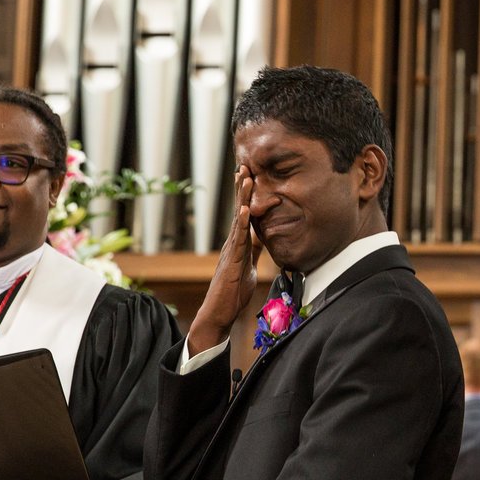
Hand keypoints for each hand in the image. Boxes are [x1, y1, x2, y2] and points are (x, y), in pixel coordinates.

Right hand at [188, 165, 262, 355]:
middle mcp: (231, 243)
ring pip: (238, 220)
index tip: (249, 176)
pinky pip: (238, 240)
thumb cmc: (232, 293)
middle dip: (242, 188)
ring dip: (242, 198)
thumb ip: (252, 251)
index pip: (243, 215)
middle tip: (245, 165)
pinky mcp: (231, 261)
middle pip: (238, 210)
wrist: (218, 313)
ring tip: (246, 178)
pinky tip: (246, 210)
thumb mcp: (248, 267)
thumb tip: (260, 237)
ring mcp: (230, 251)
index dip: (246, 196)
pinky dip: (242, 224)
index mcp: (237, 244)